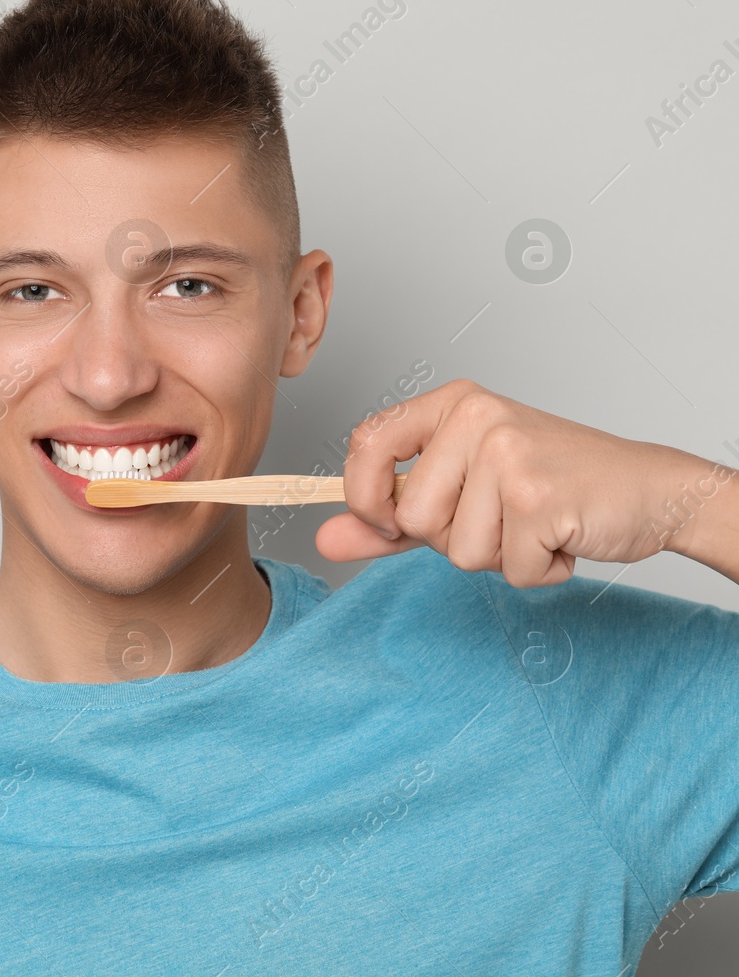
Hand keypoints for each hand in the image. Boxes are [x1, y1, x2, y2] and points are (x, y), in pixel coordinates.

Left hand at [313, 379, 737, 586]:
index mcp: (451, 405)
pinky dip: (539, 570)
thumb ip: (388, 519)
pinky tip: (561, 536)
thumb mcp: (462, 493)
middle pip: (410, 517)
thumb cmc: (554, 486)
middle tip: (503, 516)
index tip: (389, 519)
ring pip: (458, 551)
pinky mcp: (540, 496)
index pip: (365, 443)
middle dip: (452, 539)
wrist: (651, 490)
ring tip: (535, 524)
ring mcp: (508, 454)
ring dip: (499, 557)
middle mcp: (476, 418)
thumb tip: (324, 540)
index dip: (364, 496)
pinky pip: (510, 569)